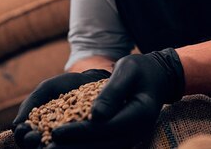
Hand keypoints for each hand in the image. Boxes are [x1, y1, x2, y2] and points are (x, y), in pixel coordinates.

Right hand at [12, 69, 110, 148]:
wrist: (92, 80)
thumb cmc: (66, 85)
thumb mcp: (46, 89)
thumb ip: (30, 104)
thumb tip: (15, 126)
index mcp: (40, 128)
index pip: (25, 138)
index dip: (22, 136)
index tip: (24, 128)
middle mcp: (52, 138)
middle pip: (36, 148)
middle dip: (31, 144)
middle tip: (34, 137)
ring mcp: (68, 141)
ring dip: (49, 148)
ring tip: (49, 142)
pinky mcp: (85, 141)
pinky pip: (77, 146)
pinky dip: (72, 145)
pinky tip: (71, 140)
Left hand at [49, 48, 184, 148]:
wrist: (155, 79)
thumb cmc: (139, 71)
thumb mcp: (128, 70)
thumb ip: (113, 91)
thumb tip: (96, 115)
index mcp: (140, 115)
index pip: (106, 128)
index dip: (80, 133)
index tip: (56, 133)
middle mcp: (135, 132)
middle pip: (101, 146)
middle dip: (72, 148)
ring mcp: (128, 138)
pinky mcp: (119, 138)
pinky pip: (100, 146)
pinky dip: (81, 146)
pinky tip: (61, 145)